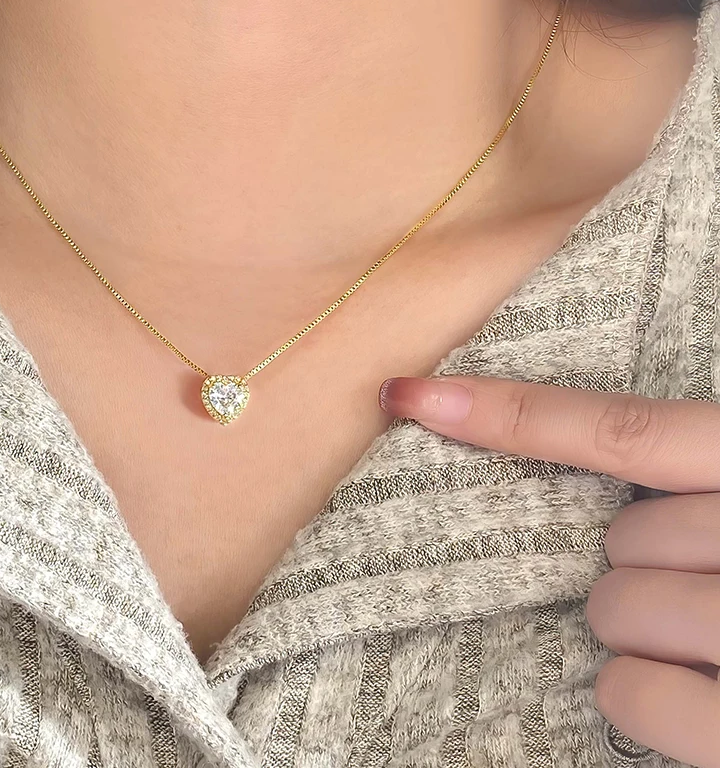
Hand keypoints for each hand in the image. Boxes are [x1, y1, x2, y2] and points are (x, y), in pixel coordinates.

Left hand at [379, 375, 719, 767]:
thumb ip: (702, 479)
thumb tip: (616, 495)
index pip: (626, 433)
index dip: (508, 413)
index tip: (409, 396)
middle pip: (622, 538)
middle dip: (647, 563)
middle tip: (714, 584)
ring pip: (615, 610)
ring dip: (645, 630)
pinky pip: (629, 695)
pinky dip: (643, 701)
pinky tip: (704, 702)